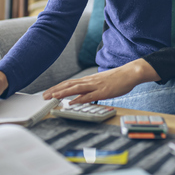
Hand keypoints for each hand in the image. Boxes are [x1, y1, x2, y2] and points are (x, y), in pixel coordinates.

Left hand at [44, 59, 158, 104]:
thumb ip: (91, 89)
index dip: (58, 88)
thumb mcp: (101, 83)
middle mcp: (90, 81)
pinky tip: (72, 101)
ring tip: (53, 97)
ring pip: (76, 89)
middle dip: (55, 90)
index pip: (69, 83)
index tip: (48, 92)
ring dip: (63, 93)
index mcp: (89, 80)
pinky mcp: (103, 91)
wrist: (130, 73)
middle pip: (69, 85)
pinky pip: (89, 95)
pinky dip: (79, 98)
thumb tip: (81, 96)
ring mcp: (96, 85)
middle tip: (44, 96)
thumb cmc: (117, 79)